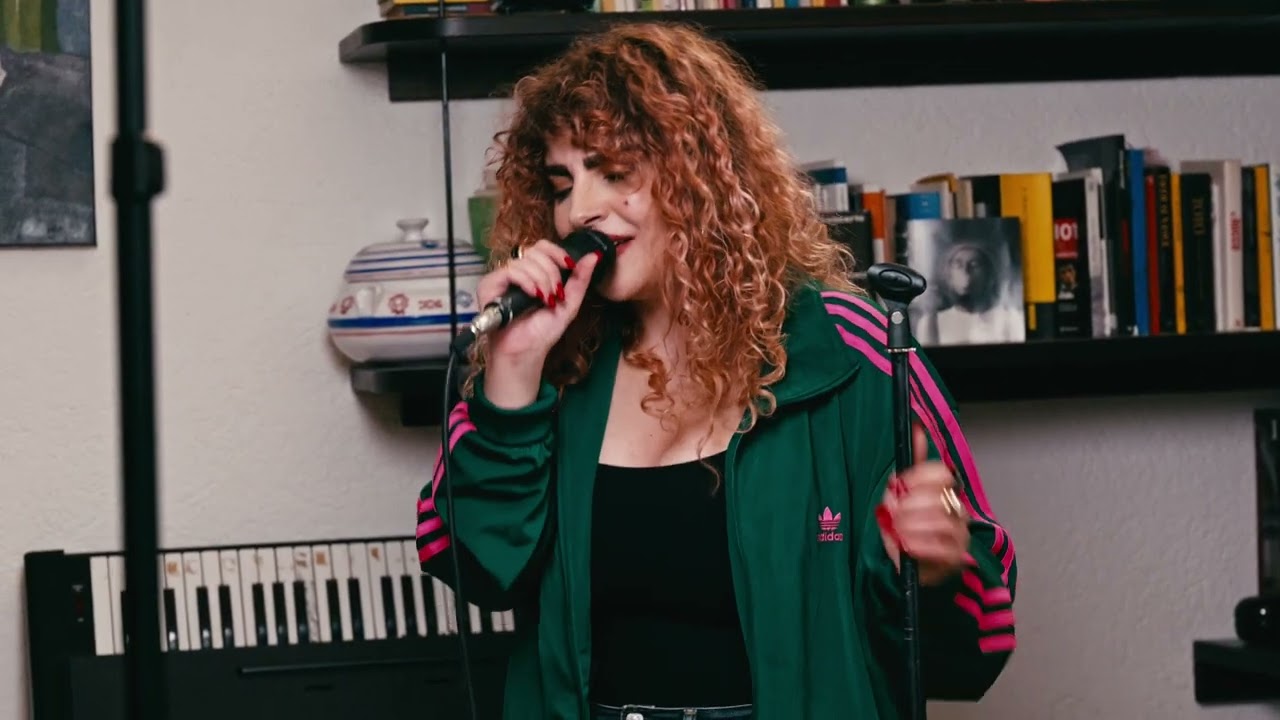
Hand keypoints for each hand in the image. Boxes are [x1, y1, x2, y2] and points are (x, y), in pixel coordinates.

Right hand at [475, 239, 601, 362]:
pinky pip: (510, 270)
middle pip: (536, 251)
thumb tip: (594, 256)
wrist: (526, 352)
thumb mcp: (569, 303)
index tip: (570, 265)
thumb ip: (580, 279)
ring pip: (525, 261)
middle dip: (551, 271)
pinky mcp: (489, 285)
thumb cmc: (542, 332)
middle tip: (556, 294)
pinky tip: (533, 295)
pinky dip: (526, 281)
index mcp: (534, 273)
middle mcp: (517, 272)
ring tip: (546, 301)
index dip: (557, 252)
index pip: (543, 247)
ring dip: (542, 280)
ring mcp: (502, 278)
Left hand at [876, 422, 969, 586]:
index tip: (898, 486)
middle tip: (892, 511)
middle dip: (909, 504)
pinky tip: (906, 545)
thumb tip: (917, 427)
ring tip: (897, 529)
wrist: (910, 562)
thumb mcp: (904, 493)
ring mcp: (959, 536)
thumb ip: (912, 462)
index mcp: (946, 492)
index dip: (916, 478)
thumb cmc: (908, 526)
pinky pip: (941, 550)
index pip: (941, 474)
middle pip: (939, 498)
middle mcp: (958, 511)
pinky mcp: (954, 559)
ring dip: (913, 525)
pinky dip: (919, 546)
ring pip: (942, 522)